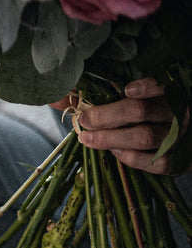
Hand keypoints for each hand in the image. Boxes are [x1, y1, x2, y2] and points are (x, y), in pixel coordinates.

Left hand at [73, 79, 189, 175]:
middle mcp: (178, 115)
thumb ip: (121, 96)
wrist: (188, 143)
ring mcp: (178, 138)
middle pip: (141, 111)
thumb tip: (69, 97)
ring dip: (110, 138)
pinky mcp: (178, 161)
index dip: (146, 86)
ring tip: (88, 139)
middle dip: (107, 116)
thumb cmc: (159, 117)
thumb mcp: (149, 100)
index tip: (127, 89)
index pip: (162, 86)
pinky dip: (130, 157)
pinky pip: (153, 161)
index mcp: (172, 95)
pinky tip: (115, 152)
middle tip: (84, 120)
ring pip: (144, 137)